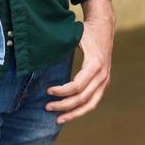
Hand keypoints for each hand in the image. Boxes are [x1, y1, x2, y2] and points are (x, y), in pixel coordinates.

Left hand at [46, 1, 114, 123]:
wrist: (104, 25)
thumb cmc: (86, 31)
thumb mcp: (74, 36)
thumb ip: (61, 47)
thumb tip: (40, 55)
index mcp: (95, 64)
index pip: (77, 86)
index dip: (61, 91)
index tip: (48, 90)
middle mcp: (102, 74)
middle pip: (82, 98)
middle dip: (64, 105)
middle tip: (47, 107)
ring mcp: (105, 79)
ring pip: (90, 104)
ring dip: (74, 113)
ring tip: (58, 119)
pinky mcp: (104, 82)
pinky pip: (94, 101)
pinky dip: (82, 109)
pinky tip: (69, 113)